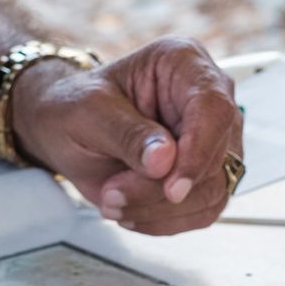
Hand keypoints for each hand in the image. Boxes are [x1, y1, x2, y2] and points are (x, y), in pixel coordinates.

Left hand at [11, 37, 243, 235]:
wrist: (68, 131)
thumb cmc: (76, 106)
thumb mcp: (89, 112)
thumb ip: (128, 134)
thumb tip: (165, 160)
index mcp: (184, 63)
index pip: (213, 110)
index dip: (198, 153)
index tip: (172, 189)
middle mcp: (207, 101)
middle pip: (216, 158)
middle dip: (162, 191)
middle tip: (113, 194)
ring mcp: (212, 142)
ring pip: (212, 192)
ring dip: (159, 210)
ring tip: (112, 201)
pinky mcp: (207, 177)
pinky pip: (202, 211)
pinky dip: (164, 222)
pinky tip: (131, 212)